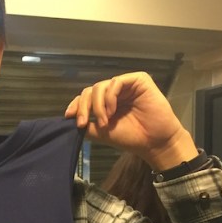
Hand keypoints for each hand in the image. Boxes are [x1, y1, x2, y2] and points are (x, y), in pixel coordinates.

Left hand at [65, 72, 197, 170]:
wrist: (153, 142)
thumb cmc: (131, 138)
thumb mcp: (102, 132)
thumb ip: (87, 124)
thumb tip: (69, 118)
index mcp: (107, 102)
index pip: (86, 97)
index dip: (76, 105)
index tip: (68, 116)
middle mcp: (115, 91)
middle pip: (91, 90)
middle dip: (84, 107)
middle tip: (84, 123)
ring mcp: (126, 84)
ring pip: (100, 86)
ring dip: (97, 106)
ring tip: (104, 122)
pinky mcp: (138, 80)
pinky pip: (116, 82)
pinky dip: (109, 97)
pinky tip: (111, 111)